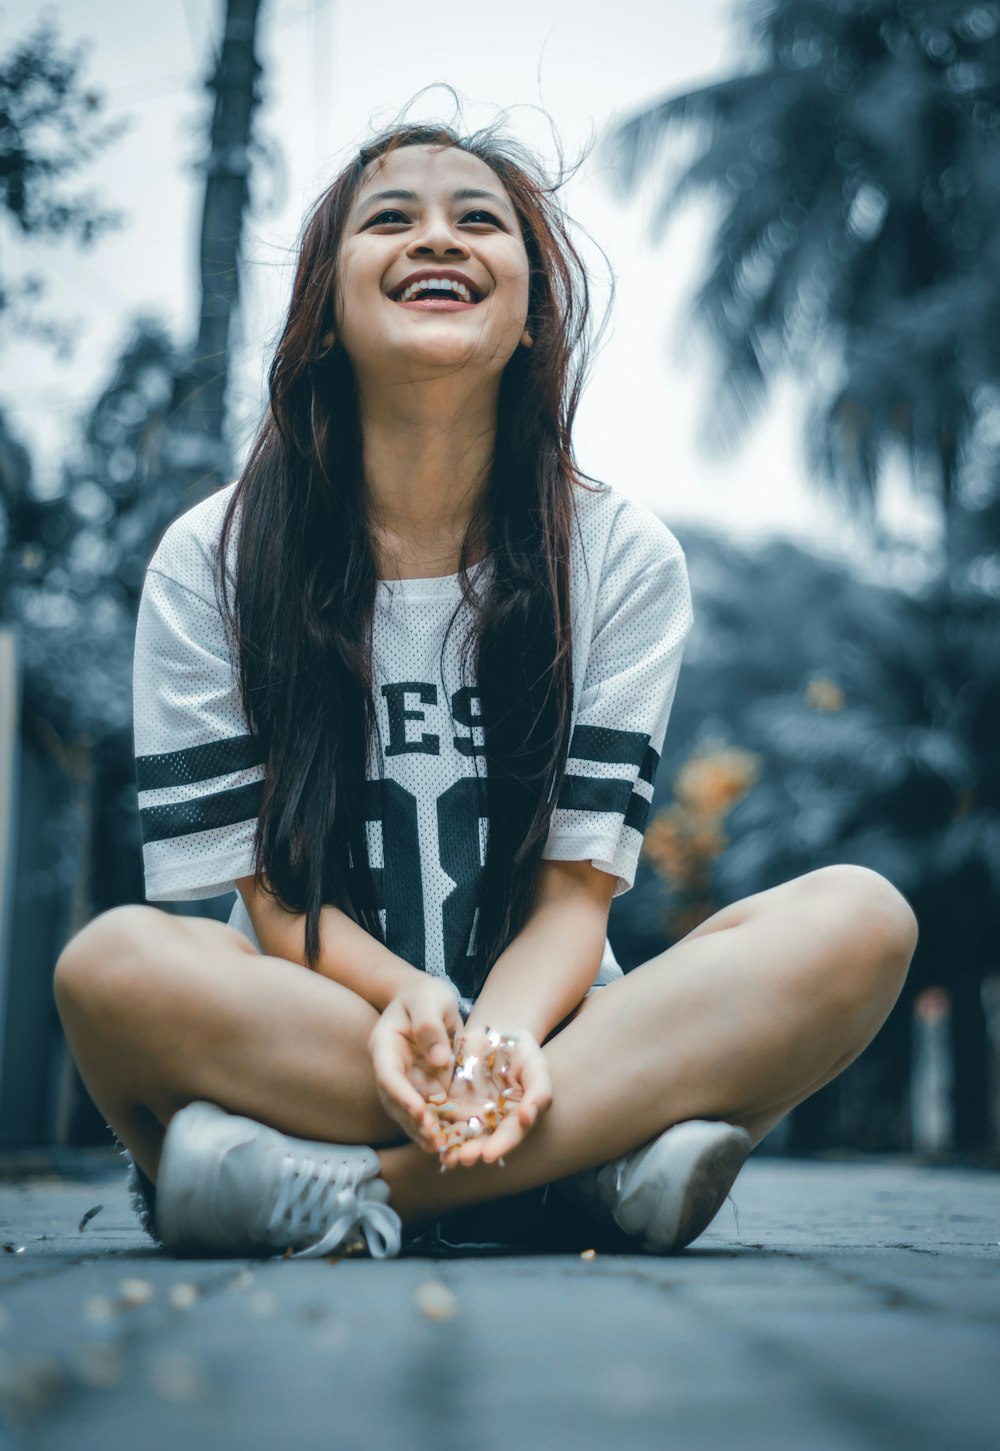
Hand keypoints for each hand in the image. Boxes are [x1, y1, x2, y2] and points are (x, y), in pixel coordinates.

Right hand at [368, 979, 461, 1151]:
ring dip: (422, 1129)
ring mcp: (404, 1078)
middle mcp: (390, 1066)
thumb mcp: (430, 999)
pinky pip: (424, 1109)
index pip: (388, 1075)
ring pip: (407, 1111)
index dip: (401, 1095)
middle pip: (395, 1100)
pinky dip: (434, 1124)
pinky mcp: (419, 1086)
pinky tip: (449, 1139)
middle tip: (434, 1139)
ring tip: (441, 1147)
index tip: (420, 1111)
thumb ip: (431, 1026)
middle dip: (412, 1121)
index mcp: (384, 1044)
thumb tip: (439, 1061)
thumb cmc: (426, 994)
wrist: (427, 998)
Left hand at [434, 1026, 552, 1169]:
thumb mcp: (536, 1067)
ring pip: (459, 1135)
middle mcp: (490, 1121)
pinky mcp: (448, 1101)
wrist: (494, 1035)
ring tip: (446, 1157)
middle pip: (482, 1141)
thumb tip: (527, 1118)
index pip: (509, 1135)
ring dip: (453, 1148)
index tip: (488, 1155)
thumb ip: (539, 1093)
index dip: (500, 1146)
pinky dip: (434, 1127)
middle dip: (472, 1151)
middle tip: (464, 1158)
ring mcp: (468, 1112)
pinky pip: (440, 1116)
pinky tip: (429, 1134)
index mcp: (514, 1117)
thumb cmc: (522, 1052)